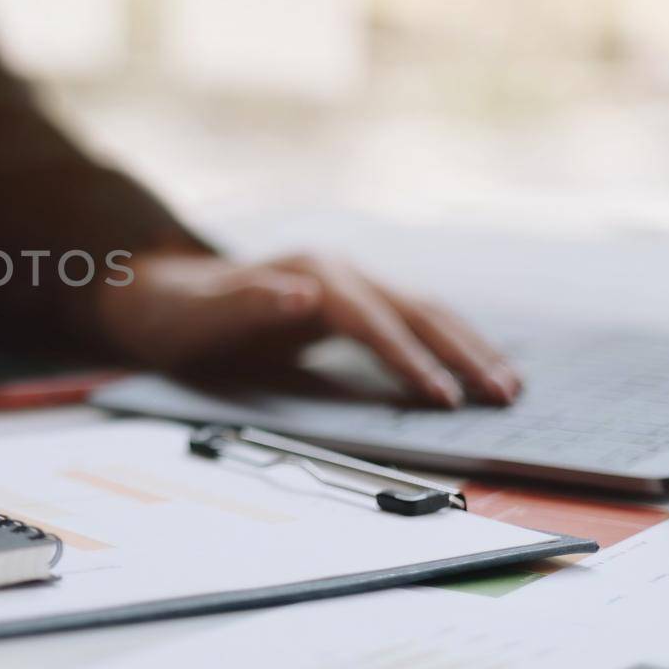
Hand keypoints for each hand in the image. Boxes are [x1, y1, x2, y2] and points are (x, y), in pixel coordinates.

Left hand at [94, 252, 521, 407]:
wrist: (159, 295)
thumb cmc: (177, 314)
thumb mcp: (200, 316)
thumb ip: (249, 304)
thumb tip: (306, 295)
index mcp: (309, 272)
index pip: (372, 319)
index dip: (409, 358)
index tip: (442, 397)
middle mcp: (337, 270)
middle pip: (414, 309)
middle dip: (461, 352)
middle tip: (504, 396)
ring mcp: (348, 283)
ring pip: (423, 311)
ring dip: (467, 346)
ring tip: (509, 387)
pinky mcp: (350, 302)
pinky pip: (411, 320)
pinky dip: (448, 342)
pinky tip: (474, 367)